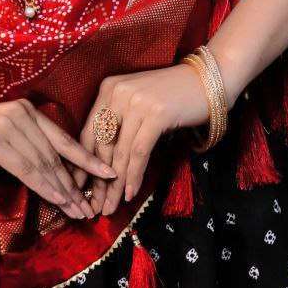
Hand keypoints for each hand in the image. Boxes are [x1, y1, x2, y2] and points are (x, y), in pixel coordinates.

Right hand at [0, 98, 118, 219]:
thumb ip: (23, 148)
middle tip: (91, 206)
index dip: (87, 158)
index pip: (62, 138)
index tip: (108, 173)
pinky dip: (45, 186)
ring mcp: (9, 125)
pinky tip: (57, 200)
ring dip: (64, 190)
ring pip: (45, 164)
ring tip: (79, 210)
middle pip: (56, 155)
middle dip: (76, 183)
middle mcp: (22, 113)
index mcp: (26, 110)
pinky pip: (28, 168)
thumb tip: (49, 175)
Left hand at [67, 65, 210, 216]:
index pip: (89, 131)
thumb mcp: (137, 103)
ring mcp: (137, 102)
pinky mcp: (156, 114)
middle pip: (102, 144)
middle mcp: (118, 92)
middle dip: (98, 179)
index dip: (84, 163)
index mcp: (108, 88)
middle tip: (97, 205)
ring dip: (115, 185)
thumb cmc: (170, 96)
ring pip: (120, 152)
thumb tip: (104, 163)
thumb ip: (119, 123)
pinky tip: (131, 193)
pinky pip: (139, 152)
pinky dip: (134, 176)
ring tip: (111, 206)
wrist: (205, 81)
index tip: (82, 187)